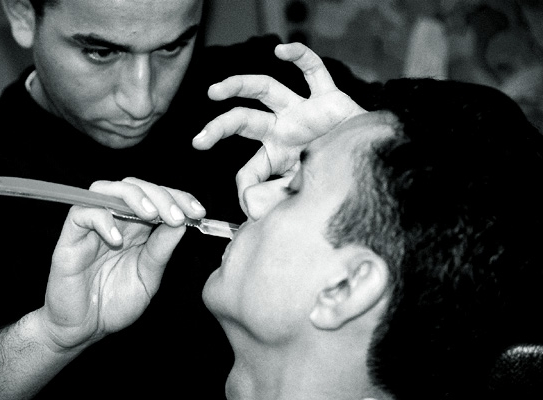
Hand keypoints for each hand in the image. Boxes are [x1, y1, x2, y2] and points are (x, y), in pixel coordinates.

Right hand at [37, 177, 205, 351]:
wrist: (83, 330)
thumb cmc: (115, 304)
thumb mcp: (148, 277)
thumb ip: (160, 250)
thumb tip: (181, 222)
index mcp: (135, 227)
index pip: (156, 197)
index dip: (178, 197)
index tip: (198, 212)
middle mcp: (113, 221)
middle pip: (134, 186)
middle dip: (161, 195)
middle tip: (177, 215)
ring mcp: (90, 228)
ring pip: (106, 189)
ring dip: (133, 196)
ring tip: (152, 215)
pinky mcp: (69, 239)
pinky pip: (81, 214)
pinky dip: (101, 219)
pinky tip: (118, 240)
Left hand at [193, 42, 365, 213]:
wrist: (378, 172)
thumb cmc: (341, 187)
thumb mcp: (302, 199)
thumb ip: (274, 201)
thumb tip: (248, 206)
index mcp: (277, 157)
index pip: (249, 169)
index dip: (244, 186)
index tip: (246, 201)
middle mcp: (285, 132)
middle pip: (244, 122)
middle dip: (219, 129)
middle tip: (199, 141)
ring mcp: (304, 113)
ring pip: (265, 89)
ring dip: (238, 86)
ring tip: (215, 92)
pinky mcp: (329, 99)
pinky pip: (313, 72)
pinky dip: (300, 58)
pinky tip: (282, 50)